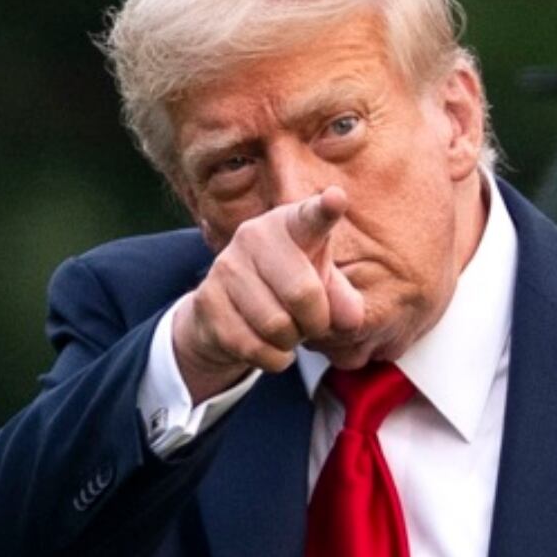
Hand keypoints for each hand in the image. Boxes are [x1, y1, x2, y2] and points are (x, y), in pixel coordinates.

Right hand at [172, 186, 365, 401]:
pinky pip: (255, 347)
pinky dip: (272, 358)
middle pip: (303, 294)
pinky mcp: (207, 301)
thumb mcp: (323, 288)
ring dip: (291, 341)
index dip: (326, 209)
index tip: (336, 198)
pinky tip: (267, 345)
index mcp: (291, 225)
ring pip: (277, 326)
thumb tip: (349, 319)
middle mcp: (255, 236)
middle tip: (312, 323)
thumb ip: (343, 301)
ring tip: (285, 330)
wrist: (228, 311)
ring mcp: (226, 266)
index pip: (311, 217)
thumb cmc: (288, 289)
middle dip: (316, 322)